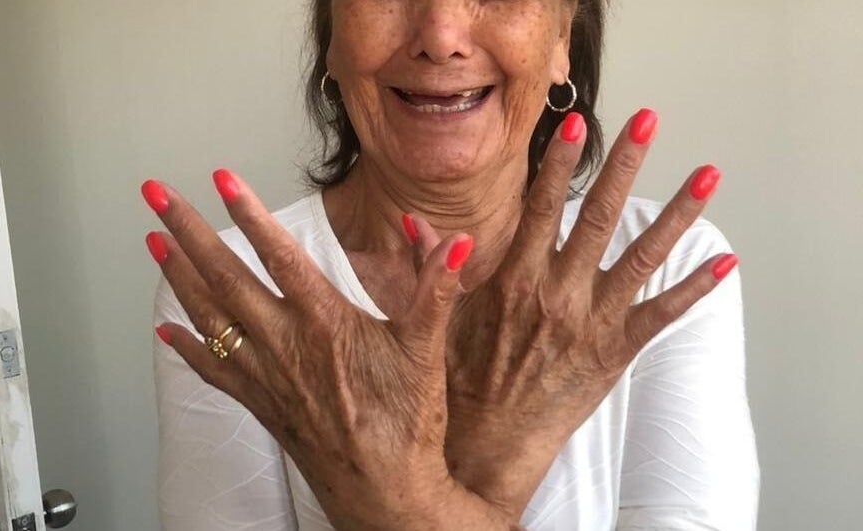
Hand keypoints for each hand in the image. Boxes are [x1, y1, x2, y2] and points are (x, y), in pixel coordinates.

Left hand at [142, 171, 512, 529]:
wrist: (385, 493)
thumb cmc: (406, 423)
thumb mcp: (427, 350)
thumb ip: (437, 290)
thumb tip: (457, 243)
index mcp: (324, 323)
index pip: (280, 257)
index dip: (250, 215)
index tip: (222, 178)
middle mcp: (285, 345)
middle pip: (225, 279)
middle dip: (188, 232)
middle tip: (156, 196)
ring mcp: (267, 376)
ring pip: (210, 318)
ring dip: (177, 277)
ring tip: (152, 241)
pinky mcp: (262, 405)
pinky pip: (215, 371)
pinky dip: (188, 348)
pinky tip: (166, 332)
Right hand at [405, 109, 736, 517]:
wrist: (490, 438)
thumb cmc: (464, 377)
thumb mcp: (441, 315)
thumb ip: (433, 263)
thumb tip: (411, 222)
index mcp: (516, 278)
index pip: (543, 207)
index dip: (559, 164)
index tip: (575, 124)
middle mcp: (558, 292)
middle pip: (599, 215)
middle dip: (626, 164)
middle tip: (649, 120)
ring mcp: (592, 321)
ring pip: (643, 256)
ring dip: (677, 213)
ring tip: (708, 174)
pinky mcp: (616, 351)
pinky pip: (662, 315)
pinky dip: (694, 289)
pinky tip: (724, 263)